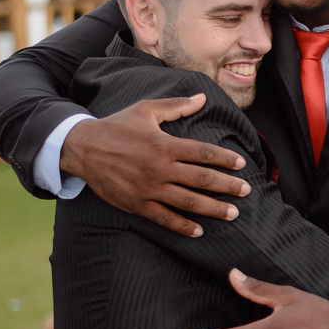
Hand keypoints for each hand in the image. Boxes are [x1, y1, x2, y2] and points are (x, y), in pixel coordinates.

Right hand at [61, 94, 249, 236]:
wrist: (81, 148)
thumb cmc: (117, 126)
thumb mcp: (146, 110)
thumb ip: (176, 106)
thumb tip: (203, 97)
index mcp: (165, 145)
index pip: (203, 153)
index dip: (225, 159)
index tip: (241, 165)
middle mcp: (160, 168)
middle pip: (202, 179)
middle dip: (227, 186)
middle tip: (246, 191)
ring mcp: (149, 188)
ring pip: (188, 202)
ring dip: (213, 209)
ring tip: (232, 214)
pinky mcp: (136, 204)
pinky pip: (164, 218)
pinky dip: (182, 226)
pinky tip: (199, 231)